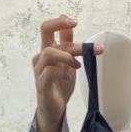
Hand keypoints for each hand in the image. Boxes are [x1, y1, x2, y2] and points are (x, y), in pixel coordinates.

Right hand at [31, 15, 102, 131]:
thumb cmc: (60, 85)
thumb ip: (67, 44)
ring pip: (50, 53)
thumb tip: (69, 23)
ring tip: (77, 66)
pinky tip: (67, 78)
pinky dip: (61, 72)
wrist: (54, 109)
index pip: (47, 28)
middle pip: (46, 35)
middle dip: (65, 32)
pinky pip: (49, 71)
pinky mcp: (40, 84)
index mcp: (47, 50)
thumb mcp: (68, 62)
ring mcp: (39, 70)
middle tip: (91, 47)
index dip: (59, 22)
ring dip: (67, 56)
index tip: (75, 22)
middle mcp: (40, 57)